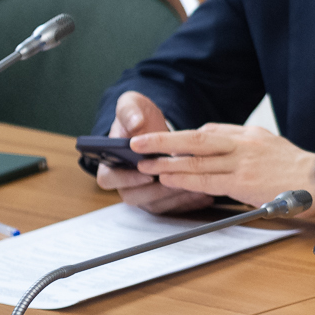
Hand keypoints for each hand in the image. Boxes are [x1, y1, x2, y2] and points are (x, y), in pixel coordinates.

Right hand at [95, 92, 214, 214]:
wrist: (156, 126)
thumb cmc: (139, 118)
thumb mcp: (132, 106)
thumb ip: (129, 111)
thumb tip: (135, 123)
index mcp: (111, 162)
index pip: (109, 178)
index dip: (126, 179)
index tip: (146, 173)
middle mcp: (125, 182)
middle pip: (134, 197)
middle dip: (156, 191)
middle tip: (176, 182)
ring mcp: (143, 192)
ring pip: (155, 204)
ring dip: (175, 198)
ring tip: (195, 188)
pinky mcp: (161, 198)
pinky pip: (172, 208)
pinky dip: (188, 202)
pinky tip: (205, 194)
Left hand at [131, 121, 314, 219]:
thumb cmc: (297, 168)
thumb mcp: (270, 145)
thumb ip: (244, 144)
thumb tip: (218, 145)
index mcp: (250, 134)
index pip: (211, 130)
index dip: (184, 138)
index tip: (167, 142)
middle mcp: (243, 144)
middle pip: (196, 138)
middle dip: (164, 140)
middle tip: (138, 142)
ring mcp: (241, 162)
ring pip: (196, 160)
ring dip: (167, 162)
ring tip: (145, 164)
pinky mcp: (242, 182)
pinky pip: (206, 180)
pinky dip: (184, 179)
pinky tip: (168, 179)